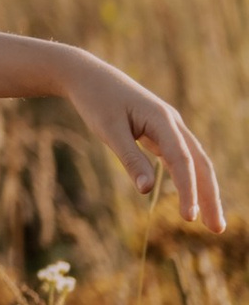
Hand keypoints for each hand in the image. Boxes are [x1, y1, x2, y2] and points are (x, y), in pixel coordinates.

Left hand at [58, 50, 226, 232]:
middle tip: (217, 229)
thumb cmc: (96, 100)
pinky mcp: (160, 132)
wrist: (88, 75)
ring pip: (194, 162)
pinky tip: (191, 198)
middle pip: (200, 163)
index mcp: (162, 119)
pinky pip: (181, 159)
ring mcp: (169, 127)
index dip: (188, 190)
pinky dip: (189, 179)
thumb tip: (147, 191)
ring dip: (203, 191)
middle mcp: (172, 123)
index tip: (188, 218)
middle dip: (209, 196)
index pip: (182, 160)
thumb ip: (130, 159)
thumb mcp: (109, 130)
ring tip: (210, 222)